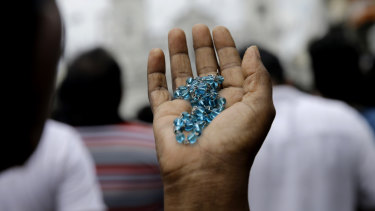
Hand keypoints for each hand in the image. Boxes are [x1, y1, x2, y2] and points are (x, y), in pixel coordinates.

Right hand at [147, 24, 274, 209]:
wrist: (206, 172)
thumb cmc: (236, 142)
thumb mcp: (261, 106)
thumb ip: (258, 76)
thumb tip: (252, 50)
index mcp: (233, 101)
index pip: (229, 68)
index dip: (225, 48)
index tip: (219, 29)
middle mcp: (209, 103)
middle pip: (204, 68)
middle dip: (201, 47)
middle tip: (199, 27)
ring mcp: (185, 108)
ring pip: (180, 75)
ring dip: (178, 53)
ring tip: (176, 32)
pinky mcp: (164, 115)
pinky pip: (156, 89)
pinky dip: (155, 71)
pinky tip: (156, 52)